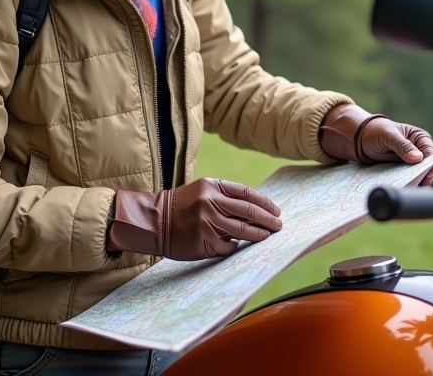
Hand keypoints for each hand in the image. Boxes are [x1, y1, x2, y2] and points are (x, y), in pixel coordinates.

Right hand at [107, 177, 282, 260]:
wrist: (154, 221)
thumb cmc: (180, 207)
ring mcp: (207, 223)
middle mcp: (210, 202)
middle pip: (248, 211)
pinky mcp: (204, 241)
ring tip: (267, 236)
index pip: (246, 193)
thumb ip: (224, 197)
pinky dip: (235, 247)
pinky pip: (228, 247)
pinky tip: (238, 247)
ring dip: (258, 235)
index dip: (264, 202)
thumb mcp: (201, 192)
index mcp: (212, 186)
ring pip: (242, 230)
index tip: (276, 210)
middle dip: (268, 219)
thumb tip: (254, 210)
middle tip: (278, 225)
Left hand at [319, 104, 432, 180]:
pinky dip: (411, 185)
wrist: (360, 140)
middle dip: (428, 177)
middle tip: (423, 186)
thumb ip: (403, 146)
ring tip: (416, 190)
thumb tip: (418, 158)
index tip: (428, 175)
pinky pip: (411, 180)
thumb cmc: (376, 132)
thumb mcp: (388, 136)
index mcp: (420, 138)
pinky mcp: (404, 172)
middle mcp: (420, 151)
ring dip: (420, 183)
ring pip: (422, 176)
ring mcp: (412, 163)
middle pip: (431, 167)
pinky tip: (408, 189)